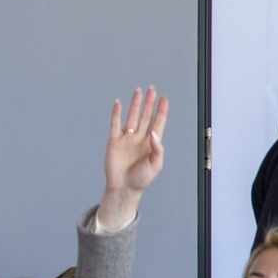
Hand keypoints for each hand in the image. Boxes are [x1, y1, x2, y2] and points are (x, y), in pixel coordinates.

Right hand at [97, 88, 168, 231]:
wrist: (123, 188)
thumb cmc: (141, 179)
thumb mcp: (156, 165)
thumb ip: (157, 149)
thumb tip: (154, 133)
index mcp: (151, 143)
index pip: (158, 123)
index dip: (161, 111)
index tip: (164, 99)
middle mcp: (139, 138)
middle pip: (146, 116)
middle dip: (149, 103)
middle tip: (152, 89)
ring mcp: (126, 138)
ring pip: (131, 117)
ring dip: (135, 104)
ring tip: (139, 92)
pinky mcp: (113, 141)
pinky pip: (114, 124)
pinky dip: (116, 114)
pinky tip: (118, 103)